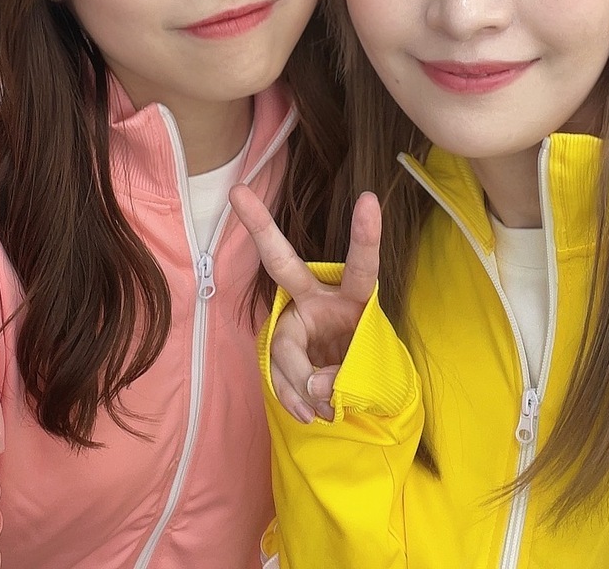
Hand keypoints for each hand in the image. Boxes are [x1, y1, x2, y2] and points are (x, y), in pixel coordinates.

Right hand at [229, 186, 380, 423]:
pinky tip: (308, 415)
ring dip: (303, 383)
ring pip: (283, 346)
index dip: (365, 235)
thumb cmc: (365, 364)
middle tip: (238, 193)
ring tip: (328, 413)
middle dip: (261, 227)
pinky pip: (277, 373)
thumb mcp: (370, 371)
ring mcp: (294, 323)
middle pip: (283, 263)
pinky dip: (293, 398)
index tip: (370, 197)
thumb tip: (315, 389)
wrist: (353, 394)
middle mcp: (317, 299)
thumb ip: (345, 376)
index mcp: (353, 296)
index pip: (361, 264)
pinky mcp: (280, 352)